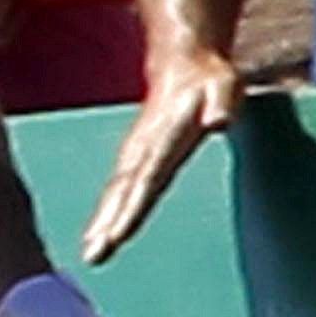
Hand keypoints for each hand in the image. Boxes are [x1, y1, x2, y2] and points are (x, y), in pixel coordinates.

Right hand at [84, 46, 242, 260]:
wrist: (185, 63)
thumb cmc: (208, 79)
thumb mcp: (223, 84)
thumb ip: (222, 102)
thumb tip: (219, 120)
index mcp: (164, 135)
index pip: (146, 176)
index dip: (133, 205)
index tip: (119, 232)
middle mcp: (144, 148)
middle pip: (123, 190)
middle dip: (109, 222)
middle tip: (95, 254)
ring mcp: (136, 154)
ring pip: (116, 192)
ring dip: (103, 222)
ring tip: (92, 253)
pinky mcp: (136, 160)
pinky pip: (119, 190)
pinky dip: (108, 214)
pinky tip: (99, 238)